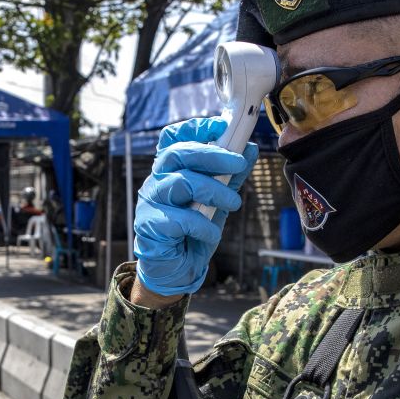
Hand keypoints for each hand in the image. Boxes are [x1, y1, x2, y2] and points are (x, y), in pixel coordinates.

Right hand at [134, 117, 258, 295]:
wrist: (176, 271)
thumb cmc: (194, 233)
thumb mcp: (218, 201)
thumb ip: (230, 176)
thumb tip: (250, 149)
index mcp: (170, 170)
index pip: (172, 137)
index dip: (195, 127)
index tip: (222, 127)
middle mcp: (156, 181)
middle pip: (177, 153)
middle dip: (212, 154)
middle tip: (239, 162)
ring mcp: (150, 202)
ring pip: (180, 182)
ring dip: (213, 190)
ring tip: (234, 204)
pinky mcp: (149, 226)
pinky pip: (179, 219)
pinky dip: (202, 225)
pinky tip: (211, 234)